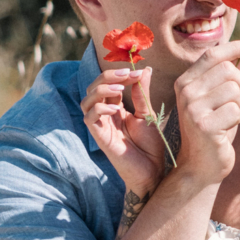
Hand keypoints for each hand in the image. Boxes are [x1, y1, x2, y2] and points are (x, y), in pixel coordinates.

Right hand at [81, 66, 167, 195]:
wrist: (152, 170)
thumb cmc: (150, 145)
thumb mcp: (147, 114)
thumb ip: (142, 93)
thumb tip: (145, 69)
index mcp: (116, 107)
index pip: (109, 83)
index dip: (119, 74)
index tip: (137, 71)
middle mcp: (105, 114)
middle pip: (93, 87)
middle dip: (108, 76)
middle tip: (126, 73)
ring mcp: (101, 125)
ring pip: (86, 100)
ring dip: (101, 90)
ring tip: (120, 89)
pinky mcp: (99, 137)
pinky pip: (89, 118)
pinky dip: (99, 109)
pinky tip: (116, 110)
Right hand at [171, 41, 239, 188]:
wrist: (200, 165)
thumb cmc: (213, 130)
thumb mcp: (221, 99)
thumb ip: (230, 75)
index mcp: (185, 82)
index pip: (213, 54)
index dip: (236, 47)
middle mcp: (185, 92)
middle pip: (228, 70)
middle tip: (233, 104)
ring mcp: (192, 108)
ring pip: (233, 90)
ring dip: (238, 105)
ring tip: (226, 119)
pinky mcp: (203, 125)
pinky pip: (235, 111)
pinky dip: (236, 121)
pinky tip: (224, 131)